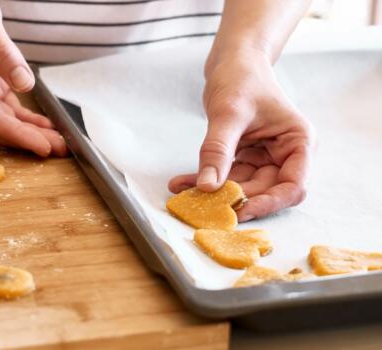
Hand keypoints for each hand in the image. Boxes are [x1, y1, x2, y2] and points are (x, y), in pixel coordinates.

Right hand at [0, 0, 66, 156]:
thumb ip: (1, 51)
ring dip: (32, 133)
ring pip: (6, 120)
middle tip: (60, 149)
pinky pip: (11, 108)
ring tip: (60, 143)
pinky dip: (29, 119)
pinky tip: (47, 127)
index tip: (40, 145)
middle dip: (29, 140)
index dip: (15, 134)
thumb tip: (24, 83)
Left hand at [169, 49, 314, 220]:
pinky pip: (227, 175)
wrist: (232, 61)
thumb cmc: (241, 78)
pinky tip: (181, 183)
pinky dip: (206, 179)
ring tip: (181, 192)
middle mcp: (286, 154)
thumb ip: (218, 150)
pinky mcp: (246, 157)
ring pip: (242, 186)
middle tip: (201, 205)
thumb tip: (207, 186)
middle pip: (264, 191)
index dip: (267, 203)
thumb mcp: (229, 114)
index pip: (292, 187)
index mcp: (298, 143)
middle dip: (232, 198)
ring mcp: (266, 157)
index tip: (238, 211)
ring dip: (213, 191)